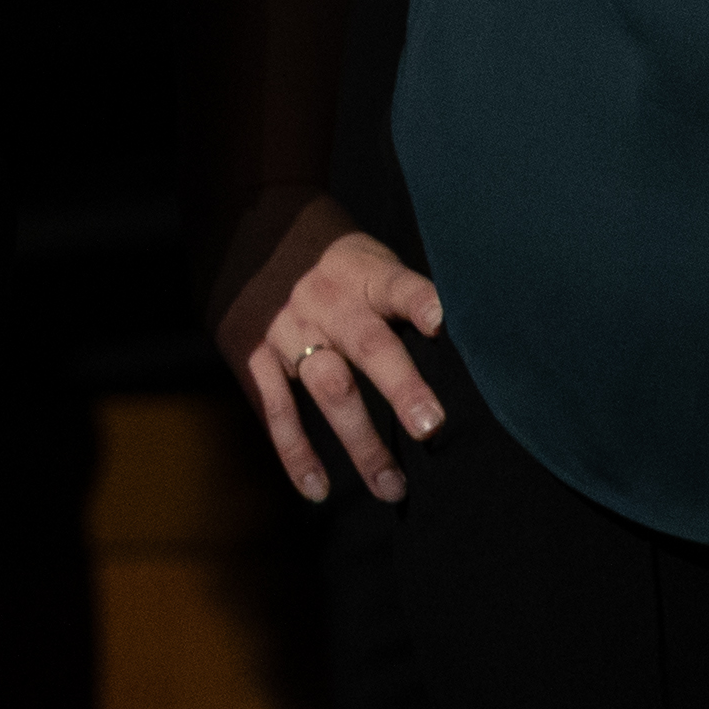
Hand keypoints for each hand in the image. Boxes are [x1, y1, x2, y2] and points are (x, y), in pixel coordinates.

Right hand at [207, 185, 447, 503]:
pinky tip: (318, 490)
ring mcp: (287, 330)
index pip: (399, 285)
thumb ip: (402, 298)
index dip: (422, 302)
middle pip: (369, 346)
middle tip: (431, 426)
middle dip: (400, 386)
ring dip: (361, 440)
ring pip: (328, 388)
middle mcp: (327, 302)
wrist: (239, 218)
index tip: (443, 323)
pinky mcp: (250, 352)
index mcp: (362, 274)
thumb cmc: (327, 254)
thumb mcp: (366, 255)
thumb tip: (469, 346)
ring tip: (392, 488)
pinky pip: (275, 408)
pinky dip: (295, 452)